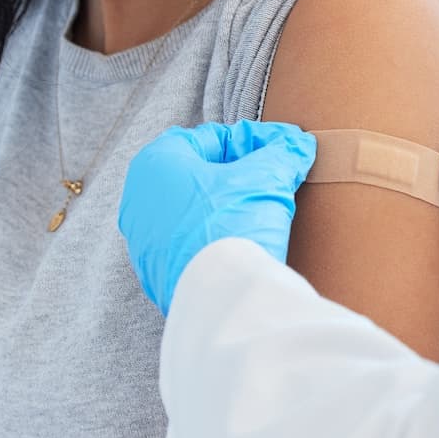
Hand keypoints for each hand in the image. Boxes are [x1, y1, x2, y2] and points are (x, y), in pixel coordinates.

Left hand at [118, 121, 317, 314]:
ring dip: (228, 207)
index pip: (213, 138)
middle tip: (275, 180)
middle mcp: (140, 198)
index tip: (283, 151)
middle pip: (201, 174)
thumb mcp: (266, 179)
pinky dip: (216, 238)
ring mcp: (144, 240)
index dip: (255, 142)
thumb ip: (283, 155)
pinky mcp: (157, 273)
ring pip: (195, 211)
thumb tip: (298, 146)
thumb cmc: (232, 226)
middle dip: (240, 175)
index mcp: (156, 162)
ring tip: (263, 213)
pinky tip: (244, 243)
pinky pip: (191, 244)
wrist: (221, 299)